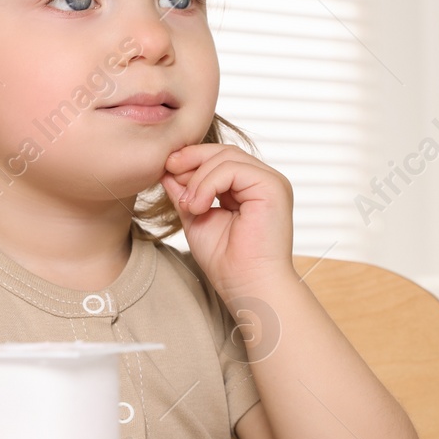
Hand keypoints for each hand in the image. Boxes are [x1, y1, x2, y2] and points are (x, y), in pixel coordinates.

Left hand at [161, 143, 295, 297]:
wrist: (248, 287)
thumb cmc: (227, 262)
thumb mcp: (197, 218)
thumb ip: (186, 192)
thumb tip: (166, 169)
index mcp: (249, 187)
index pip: (219, 157)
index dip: (191, 160)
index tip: (166, 171)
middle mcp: (263, 181)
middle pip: (223, 151)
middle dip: (191, 160)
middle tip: (169, 173)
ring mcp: (271, 182)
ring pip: (226, 157)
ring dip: (197, 179)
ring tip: (188, 206)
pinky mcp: (272, 187)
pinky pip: (233, 168)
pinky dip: (208, 184)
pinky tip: (198, 206)